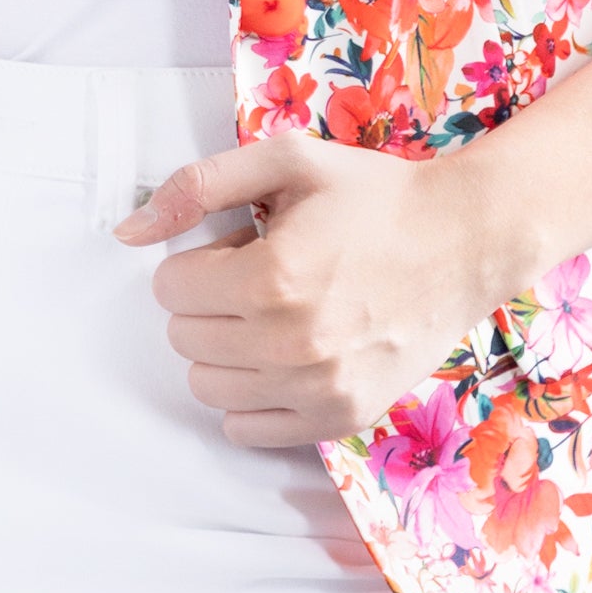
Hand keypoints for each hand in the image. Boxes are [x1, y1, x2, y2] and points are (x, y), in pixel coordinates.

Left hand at [116, 133, 504, 448]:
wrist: (463, 242)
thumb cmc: (374, 197)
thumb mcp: (286, 162)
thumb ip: (198, 187)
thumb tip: (128, 230)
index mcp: (272, 277)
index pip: (169, 289)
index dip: (197, 261)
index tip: (237, 248)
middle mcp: (291, 343)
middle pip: (185, 339)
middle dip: (208, 303)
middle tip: (260, 276)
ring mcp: (318, 389)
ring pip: (207, 388)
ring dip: (225, 349)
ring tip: (274, 314)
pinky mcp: (340, 417)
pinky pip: (247, 430)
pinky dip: (250, 395)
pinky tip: (282, 356)